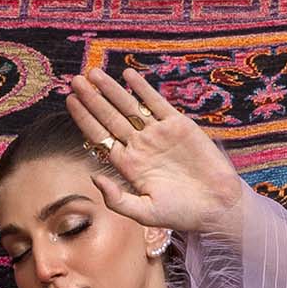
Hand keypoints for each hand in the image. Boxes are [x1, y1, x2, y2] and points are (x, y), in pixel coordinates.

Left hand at [64, 63, 244, 239]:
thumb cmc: (182, 214)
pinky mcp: (178, 125)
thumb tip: (94, 178)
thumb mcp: (145, 213)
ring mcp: (158, 134)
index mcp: (128, 166)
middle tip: (75, 80)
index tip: (70, 102)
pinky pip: (156, 103)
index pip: (100, 137)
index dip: (85, 119)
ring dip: (111, 90)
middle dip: (92, 99)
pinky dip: (142, 89)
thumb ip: (118, 199)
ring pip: (129, 106)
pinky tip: (128, 76)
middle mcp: (140, 146)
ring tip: (93, 73)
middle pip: (110, 118)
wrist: (216, 206)